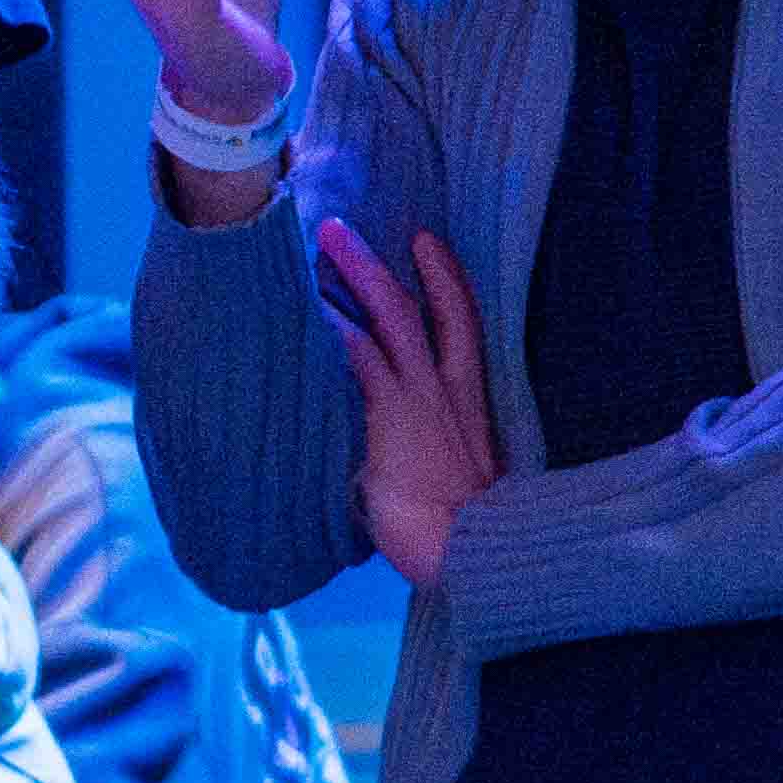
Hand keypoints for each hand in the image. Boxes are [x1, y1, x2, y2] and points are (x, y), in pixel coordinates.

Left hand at [319, 221, 499, 588]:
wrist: (470, 552)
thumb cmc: (464, 532)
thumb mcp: (456, 478)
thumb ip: (429, 449)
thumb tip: (396, 451)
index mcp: (469, 402)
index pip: (462, 325)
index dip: (444, 282)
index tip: (426, 245)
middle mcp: (449, 390)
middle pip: (422, 309)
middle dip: (382, 266)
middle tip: (340, 230)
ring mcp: (421, 399)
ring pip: (391, 319)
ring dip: (357, 277)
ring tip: (324, 244)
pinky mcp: (394, 417)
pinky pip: (363, 359)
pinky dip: (338, 331)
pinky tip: (312, 310)